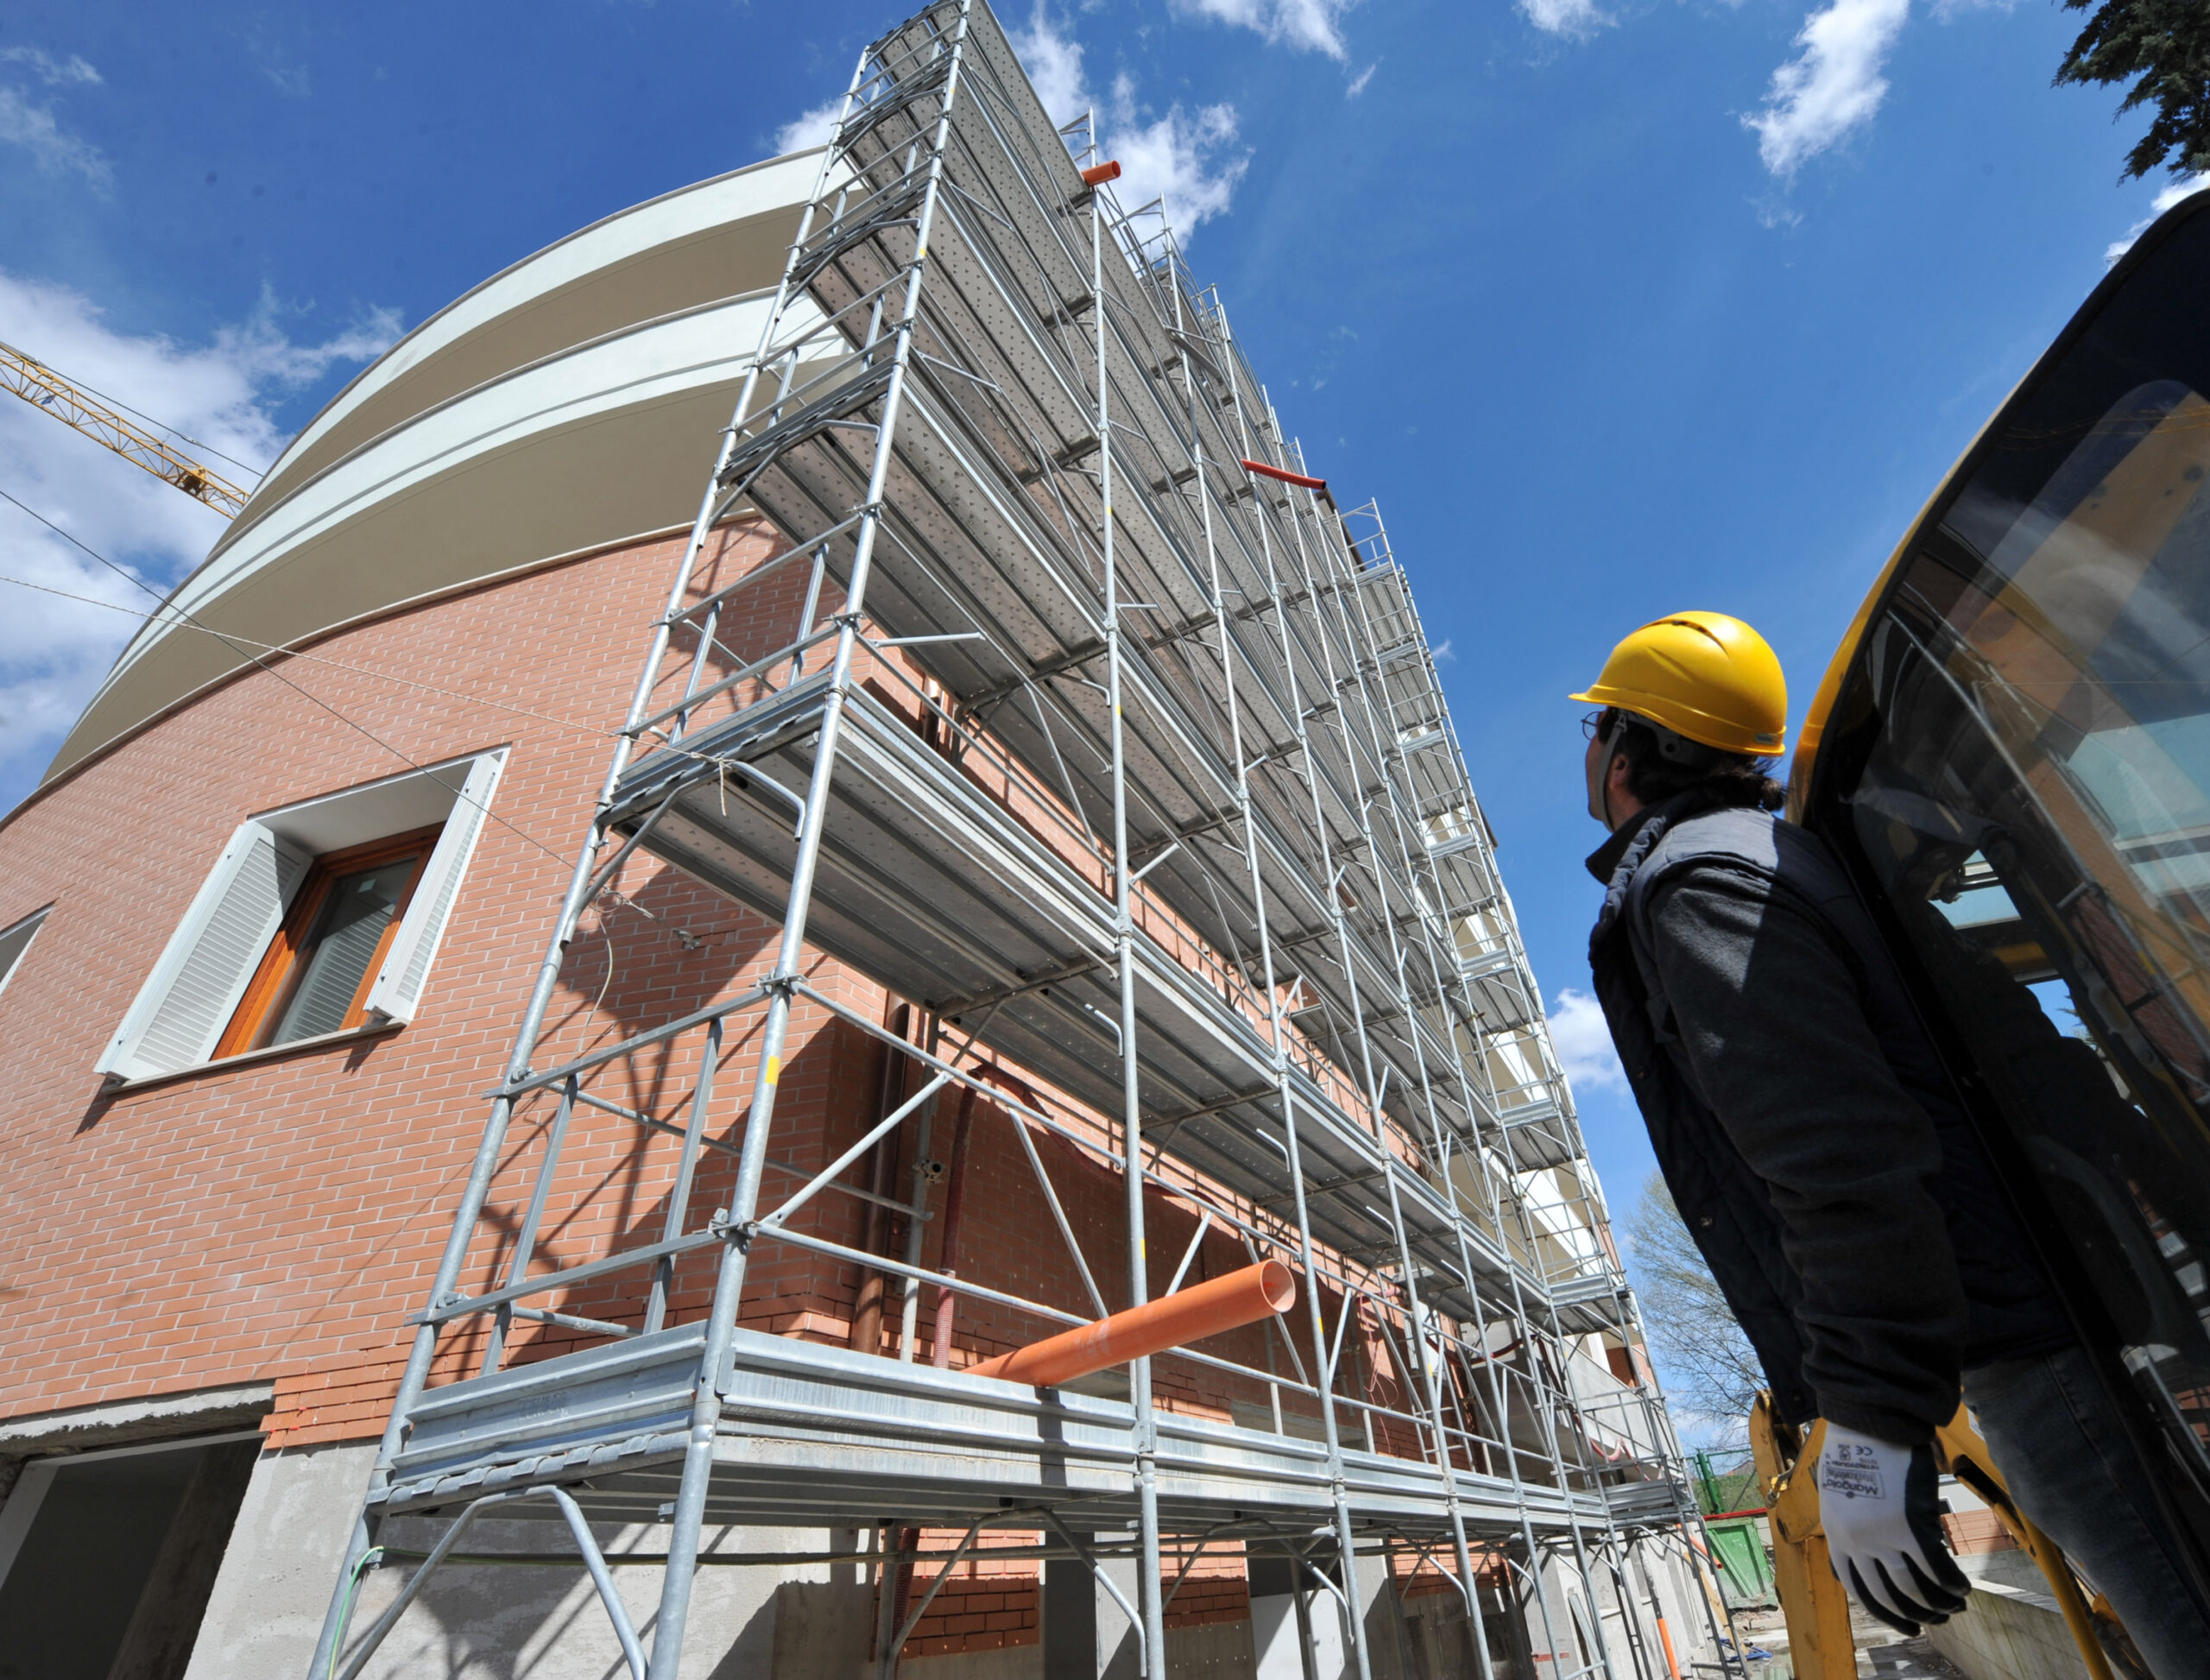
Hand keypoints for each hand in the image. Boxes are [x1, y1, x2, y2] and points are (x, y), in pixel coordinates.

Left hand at [1815, 1422, 1970, 1634]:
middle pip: (1889, 1596)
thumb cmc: (1861, 1451)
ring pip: (1915, 1588)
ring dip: (1938, 1605)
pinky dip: (1952, 1585)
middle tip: (1938, 1621)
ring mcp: (1882, 1535)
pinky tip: (1963, 1588)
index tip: (1905, 1625)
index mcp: (1836, 1535)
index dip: (1884, 1612)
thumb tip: (1880, 1558)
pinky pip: (1936, 1568)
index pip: (1858, 1589)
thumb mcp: (1843, 1494)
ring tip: (1955, 1607)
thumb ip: (1854, 1526)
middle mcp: (1855, 1541)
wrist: (1869, 1420)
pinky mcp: (1909, 1525)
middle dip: (1916, 1615)